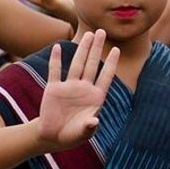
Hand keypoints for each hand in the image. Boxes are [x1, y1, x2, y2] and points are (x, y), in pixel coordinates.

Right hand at [36, 30, 119, 153]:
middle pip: (92, 65)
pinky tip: (58, 47)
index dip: (111, 64)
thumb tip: (94, 121)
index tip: (116, 49)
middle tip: (101, 31)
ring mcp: (69, 87)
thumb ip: (88, 127)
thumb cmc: (72, 135)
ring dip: (82, 50)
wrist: (53, 137)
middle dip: (96, 48)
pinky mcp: (54, 89)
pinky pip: (55, 71)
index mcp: (95, 98)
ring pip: (77, 64)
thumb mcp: (82, 133)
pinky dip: (56, 59)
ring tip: (88, 34)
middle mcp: (83, 89)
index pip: (105, 77)